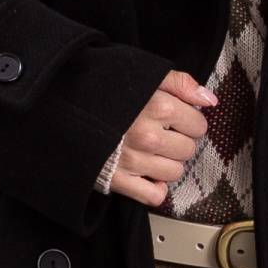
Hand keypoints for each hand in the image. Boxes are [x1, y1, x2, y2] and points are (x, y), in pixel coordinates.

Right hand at [108, 70, 217, 205]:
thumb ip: (180, 83)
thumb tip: (209, 99)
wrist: (58, 104)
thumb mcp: (142, 72)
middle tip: (160, 133)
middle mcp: (149, 136)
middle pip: (188, 150)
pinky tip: (146, 173)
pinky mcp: (118, 180)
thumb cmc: (100, 86)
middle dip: (179, 141)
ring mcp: (134, 161)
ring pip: (175, 172)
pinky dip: (154, 187)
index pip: (199, 124)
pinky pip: (154, 195)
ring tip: (150, 150)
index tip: (175, 118)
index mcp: (158, 106)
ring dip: (167, 163)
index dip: (189, 120)